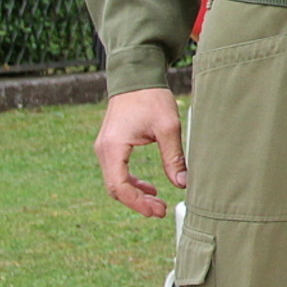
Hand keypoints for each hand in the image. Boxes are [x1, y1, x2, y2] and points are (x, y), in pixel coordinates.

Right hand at [95, 88, 185, 218]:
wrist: (137, 76)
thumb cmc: (151, 97)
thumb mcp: (168, 127)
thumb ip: (174, 157)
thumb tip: (183, 183)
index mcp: (113, 148)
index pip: (119, 186)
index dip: (138, 202)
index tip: (157, 210)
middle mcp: (104, 150)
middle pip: (116, 188)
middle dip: (137, 202)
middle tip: (160, 211)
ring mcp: (105, 148)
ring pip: (116, 181)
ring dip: (136, 193)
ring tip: (158, 203)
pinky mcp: (112, 145)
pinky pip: (118, 171)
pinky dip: (133, 181)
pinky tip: (151, 187)